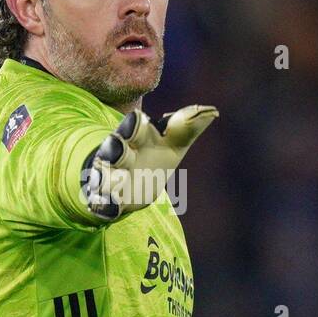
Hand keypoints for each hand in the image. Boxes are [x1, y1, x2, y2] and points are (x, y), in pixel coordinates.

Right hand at [82, 105, 217, 218]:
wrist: (126, 184)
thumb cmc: (151, 158)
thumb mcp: (170, 144)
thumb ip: (185, 129)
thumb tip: (213, 111)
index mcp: (134, 138)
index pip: (133, 128)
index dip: (135, 124)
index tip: (139, 118)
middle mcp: (118, 156)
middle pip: (114, 150)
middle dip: (115, 148)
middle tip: (118, 146)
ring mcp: (109, 178)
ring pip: (104, 175)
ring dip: (108, 178)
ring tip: (118, 178)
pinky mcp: (107, 201)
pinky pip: (103, 203)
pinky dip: (106, 204)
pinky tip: (110, 205)